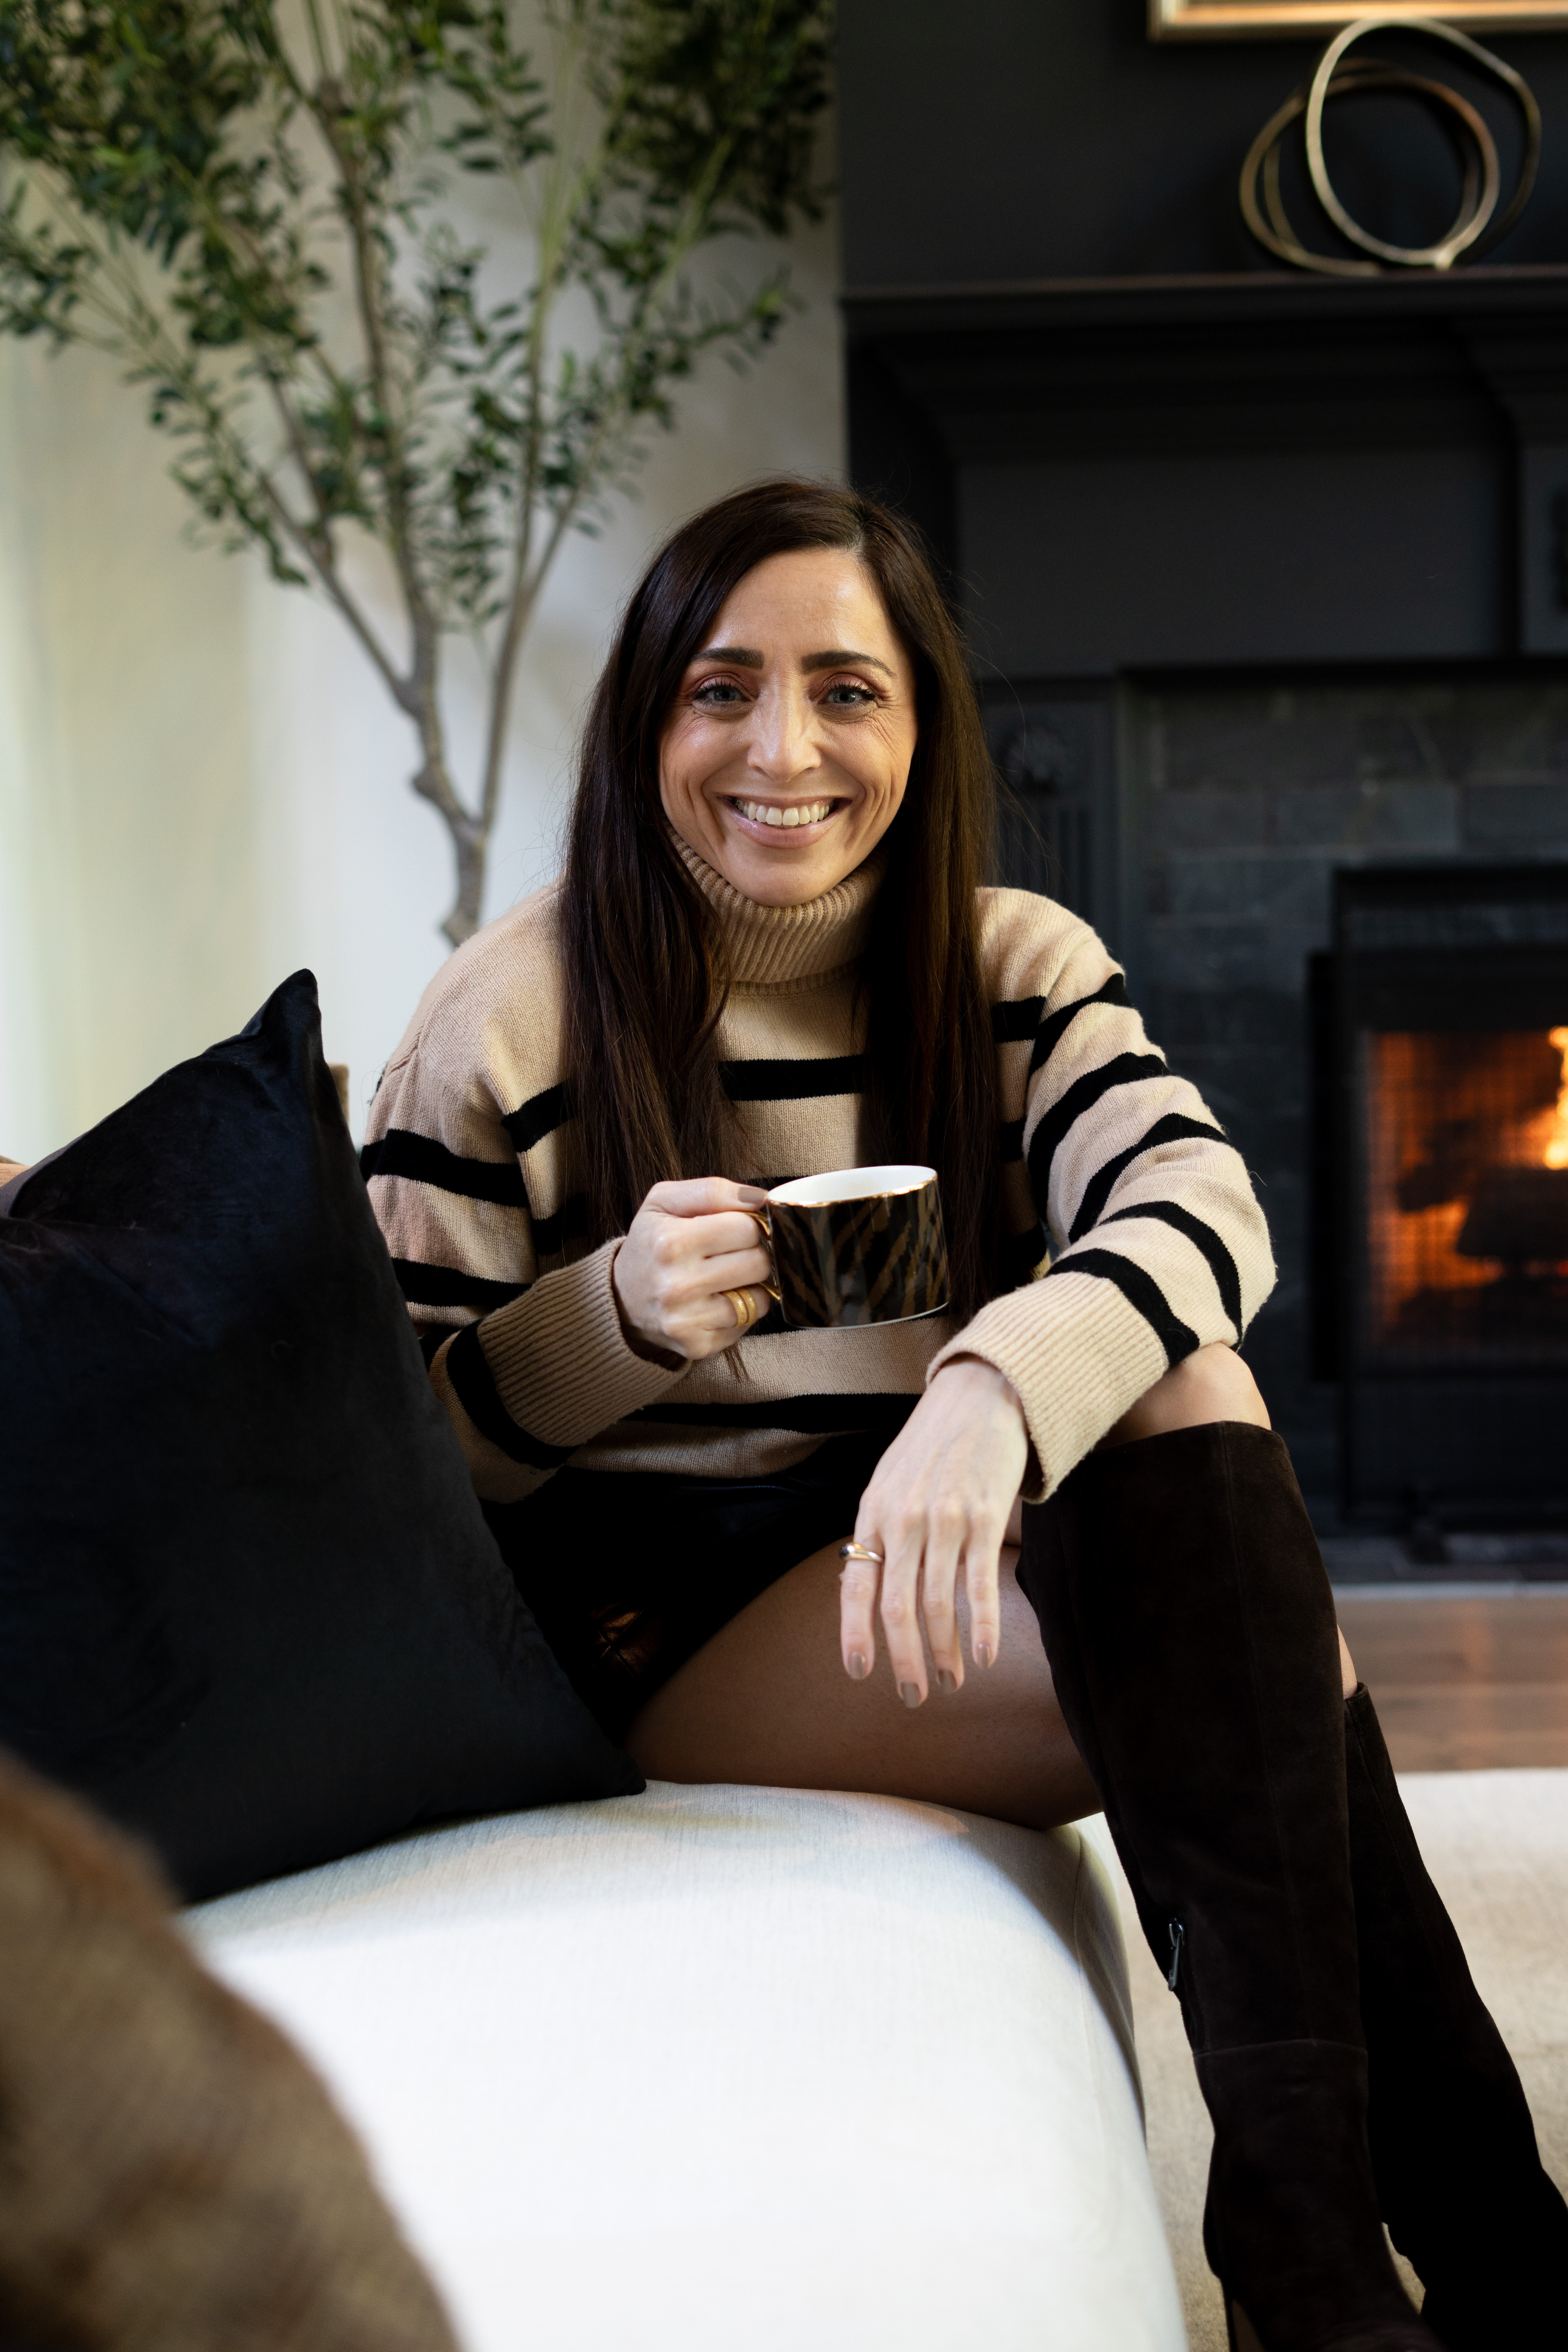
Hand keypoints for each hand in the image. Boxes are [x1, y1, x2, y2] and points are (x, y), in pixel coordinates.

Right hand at [612, 1177, 774, 1361]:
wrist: (619, 1299)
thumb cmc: (650, 1243)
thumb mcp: (664, 1201)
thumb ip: (713, 1190)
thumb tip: (761, 1199)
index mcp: (670, 1242)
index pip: (746, 1227)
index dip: (747, 1224)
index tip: (734, 1228)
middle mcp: (677, 1285)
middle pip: (759, 1262)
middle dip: (752, 1253)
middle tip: (730, 1253)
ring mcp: (687, 1320)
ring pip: (760, 1297)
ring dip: (750, 1284)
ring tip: (724, 1277)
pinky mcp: (698, 1345)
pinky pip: (748, 1323)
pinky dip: (741, 1310)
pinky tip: (717, 1301)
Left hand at [838, 1357, 1027, 1703]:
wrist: (980, 1396)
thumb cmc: (931, 1445)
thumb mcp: (888, 1482)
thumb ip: (879, 1532)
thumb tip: (867, 1587)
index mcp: (873, 1514)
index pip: (856, 1586)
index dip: (856, 1634)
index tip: (861, 1674)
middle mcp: (904, 1521)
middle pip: (898, 1608)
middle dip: (905, 1660)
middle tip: (914, 1696)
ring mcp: (946, 1520)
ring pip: (938, 1604)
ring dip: (945, 1653)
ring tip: (952, 1681)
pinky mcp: (985, 1518)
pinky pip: (980, 1584)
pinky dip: (982, 1626)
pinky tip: (985, 1655)